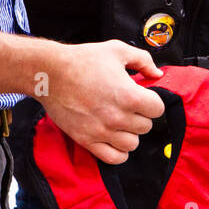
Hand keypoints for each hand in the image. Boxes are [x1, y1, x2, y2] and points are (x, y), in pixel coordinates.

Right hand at [41, 39, 164, 163]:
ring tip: (121, 122)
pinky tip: (114, 138)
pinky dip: (118, 152)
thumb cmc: (82, 60)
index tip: (143, 97)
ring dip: (130, 133)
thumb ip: (143, 60)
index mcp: (129, 95)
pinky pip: (114, 158)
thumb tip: (157, 74)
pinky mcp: (87, 140)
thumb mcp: (117, 50)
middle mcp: (118, 117)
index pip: (157, 109)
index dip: (152, 101)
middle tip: (128, 107)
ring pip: (132, 144)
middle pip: (146, 127)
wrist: (51, 73)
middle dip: (140, 115)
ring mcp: (102, 131)